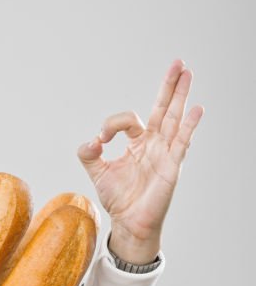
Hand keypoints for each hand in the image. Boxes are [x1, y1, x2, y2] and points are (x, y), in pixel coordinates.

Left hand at [76, 60, 203, 262]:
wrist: (129, 223)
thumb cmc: (118, 199)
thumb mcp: (97, 172)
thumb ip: (88, 154)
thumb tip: (90, 141)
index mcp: (139, 142)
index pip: (128, 119)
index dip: (111, 125)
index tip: (99, 141)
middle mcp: (155, 144)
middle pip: (164, 108)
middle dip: (170, 86)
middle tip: (178, 63)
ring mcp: (165, 153)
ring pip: (174, 119)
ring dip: (180, 96)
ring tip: (187, 73)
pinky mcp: (172, 166)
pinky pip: (182, 143)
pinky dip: (189, 126)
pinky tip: (196, 109)